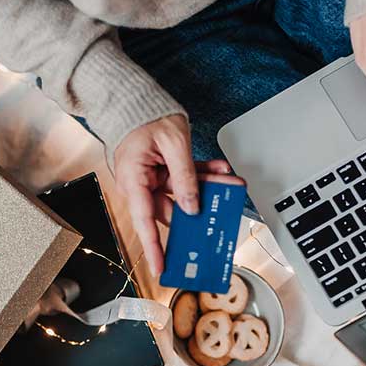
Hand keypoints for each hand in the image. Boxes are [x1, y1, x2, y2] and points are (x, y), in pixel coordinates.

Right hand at [113, 115, 234, 275]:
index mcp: (134, 180)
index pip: (145, 221)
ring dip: (209, 186)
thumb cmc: (144, 115)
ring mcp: (150, 178)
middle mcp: (139, 184)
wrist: (133, 97)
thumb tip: (192, 207)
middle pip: (173, 207)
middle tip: (227, 207)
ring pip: (184, 192)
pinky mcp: (159, 171)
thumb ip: (185, 177)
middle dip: (203, 206)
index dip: (155, 248)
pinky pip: (183, 177)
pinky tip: (220, 170)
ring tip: (231, 182)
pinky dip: (202, 174)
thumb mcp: (173, 144)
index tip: (163, 268)